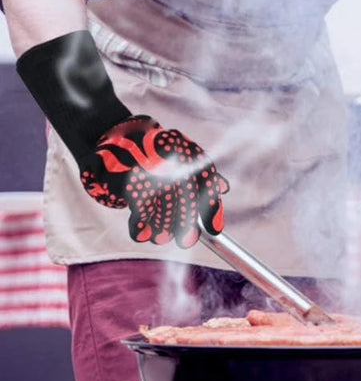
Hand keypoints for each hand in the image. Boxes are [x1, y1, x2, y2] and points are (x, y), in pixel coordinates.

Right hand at [79, 115, 229, 247]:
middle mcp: (170, 153)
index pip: (207, 178)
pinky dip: (141, 225)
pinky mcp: (126, 178)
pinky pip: (139, 208)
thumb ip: (203, 171)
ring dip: (163, 227)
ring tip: (162, 238)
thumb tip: (224, 188)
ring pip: (163, 204)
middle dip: (187, 222)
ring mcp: (148, 164)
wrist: (115, 138)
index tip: (214, 229)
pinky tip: (143, 234)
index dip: (213, 206)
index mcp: (186, 146)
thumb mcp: (182, 154)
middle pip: (186, 194)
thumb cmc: (156, 151)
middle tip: (186, 241)